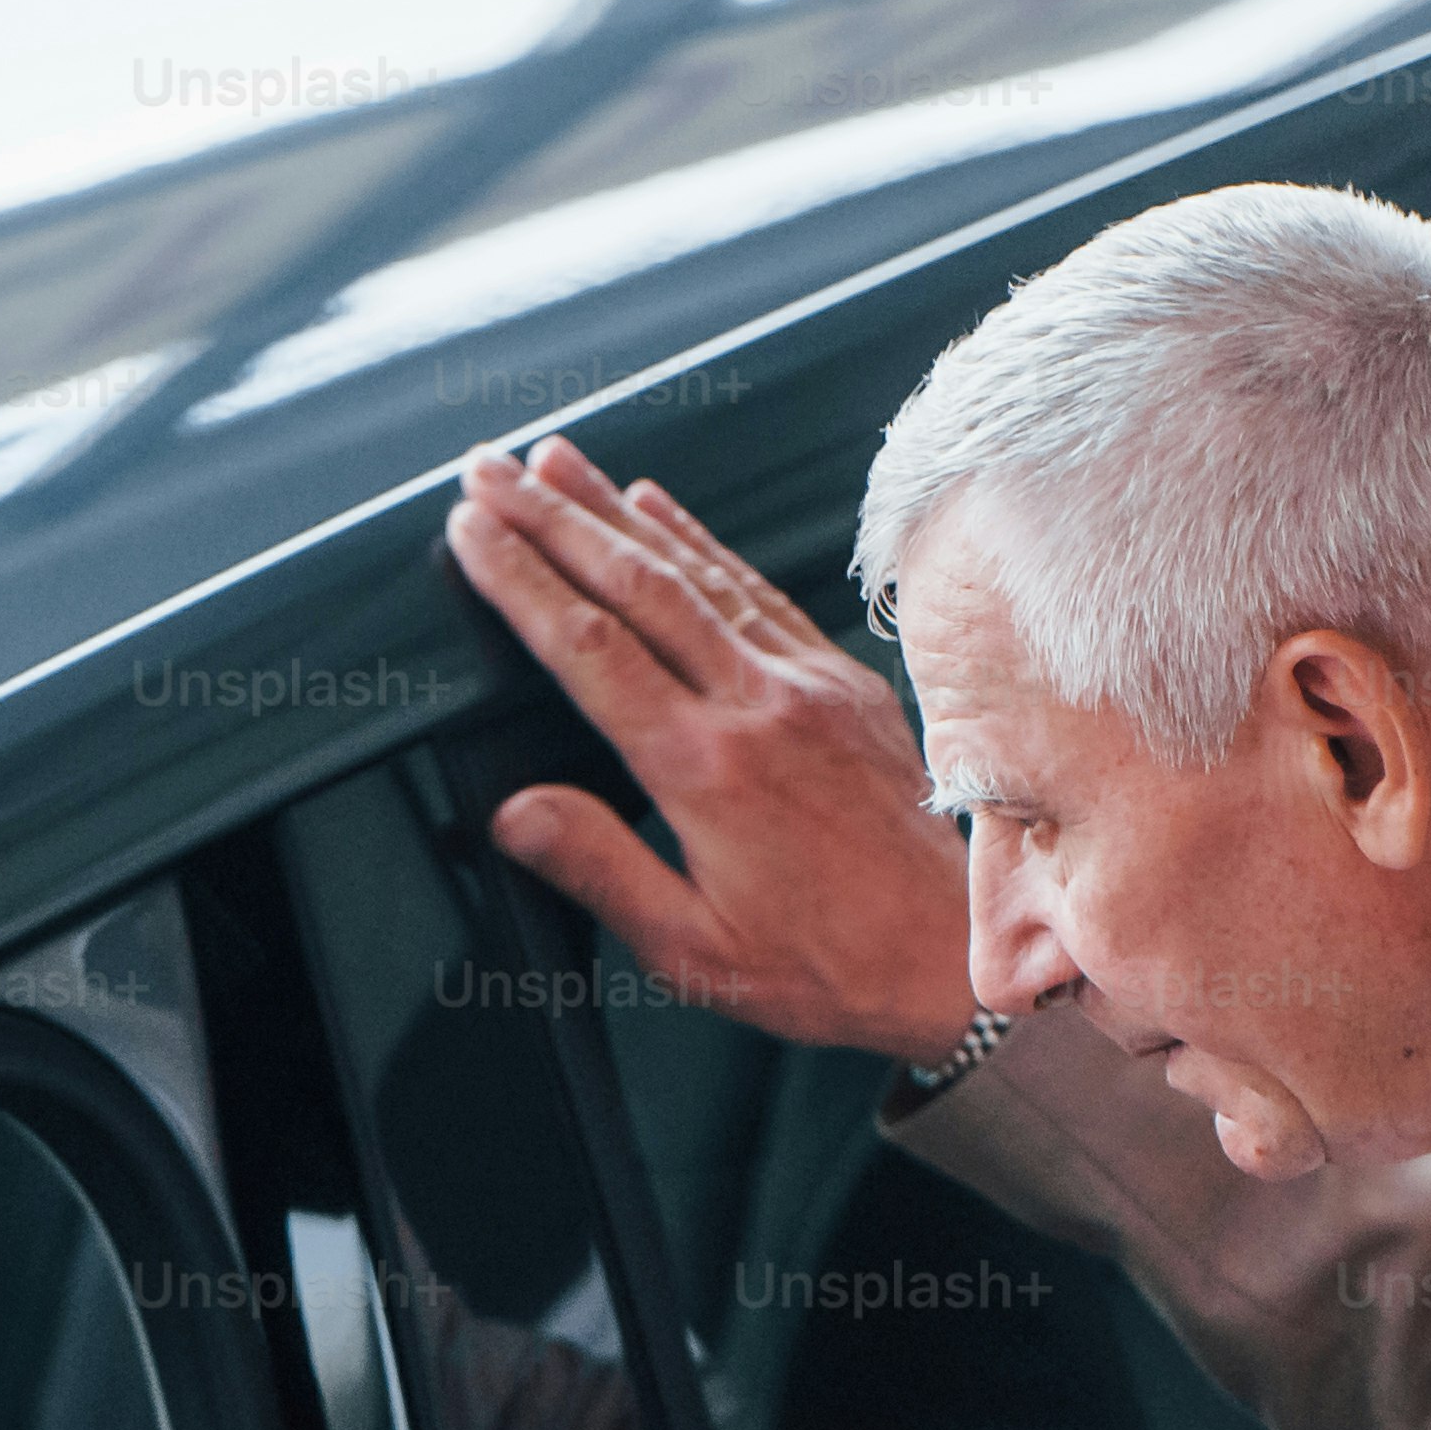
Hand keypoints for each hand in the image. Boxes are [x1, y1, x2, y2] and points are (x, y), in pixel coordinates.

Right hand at [441, 435, 977, 1061]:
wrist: (959, 956)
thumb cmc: (832, 965)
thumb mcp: (694, 951)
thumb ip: (600, 870)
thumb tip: (516, 813)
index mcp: (707, 771)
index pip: (590, 649)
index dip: (521, 580)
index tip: (471, 532)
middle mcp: (759, 707)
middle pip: (635, 585)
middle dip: (552, 518)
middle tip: (488, 471)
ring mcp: (809, 684)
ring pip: (695, 570)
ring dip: (615, 509)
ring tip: (554, 464)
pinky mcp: (845, 681)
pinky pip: (757, 588)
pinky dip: (699, 539)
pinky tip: (659, 505)